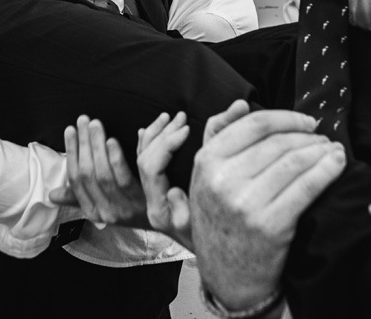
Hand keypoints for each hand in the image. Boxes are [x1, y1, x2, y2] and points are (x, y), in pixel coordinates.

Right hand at [61, 116, 147, 228]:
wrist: (169, 223)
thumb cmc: (135, 209)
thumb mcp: (105, 206)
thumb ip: (79, 198)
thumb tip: (52, 194)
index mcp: (93, 212)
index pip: (75, 180)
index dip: (71, 153)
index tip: (70, 129)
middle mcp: (105, 213)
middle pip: (86, 174)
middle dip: (82, 144)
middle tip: (83, 120)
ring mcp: (122, 209)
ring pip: (101, 174)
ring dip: (96, 146)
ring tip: (95, 124)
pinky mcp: (140, 202)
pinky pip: (122, 178)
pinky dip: (115, 158)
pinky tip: (112, 141)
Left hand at [133, 101, 249, 248]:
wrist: (223, 263)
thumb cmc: (227, 234)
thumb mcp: (224, 196)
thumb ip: (224, 151)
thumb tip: (235, 108)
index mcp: (162, 209)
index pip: (150, 168)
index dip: (165, 143)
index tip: (187, 128)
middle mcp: (152, 207)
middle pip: (141, 161)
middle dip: (158, 134)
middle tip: (180, 117)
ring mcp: (151, 202)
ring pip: (136, 163)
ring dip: (149, 136)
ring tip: (167, 117)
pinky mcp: (156, 197)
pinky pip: (138, 167)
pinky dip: (144, 144)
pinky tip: (149, 129)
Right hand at [190, 105, 346, 310]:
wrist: (228, 276)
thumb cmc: (221, 220)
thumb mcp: (205, 177)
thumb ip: (218, 137)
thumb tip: (241, 104)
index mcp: (206, 162)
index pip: (254, 125)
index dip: (287, 118)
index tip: (307, 121)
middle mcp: (223, 181)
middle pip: (278, 143)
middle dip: (308, 136)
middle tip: (324, 138)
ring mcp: (246, 204)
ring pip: (295, 161)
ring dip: (321, 151)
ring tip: (333, 150)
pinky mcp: (270, 226)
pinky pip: (307, 188)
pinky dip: (327, 171)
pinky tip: (337, 164)